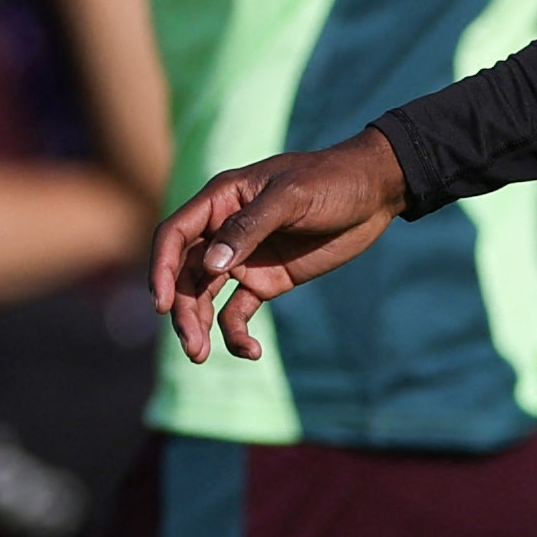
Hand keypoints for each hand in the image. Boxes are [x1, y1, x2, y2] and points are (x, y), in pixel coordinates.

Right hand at [152, 130, 407, 363]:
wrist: (375, 192)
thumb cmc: (332, 180)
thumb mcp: (292, 196)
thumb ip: (250, 226)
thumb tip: (213, 263)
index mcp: (221, 200)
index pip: (175, 236)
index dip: (162, 269)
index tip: (163, 304)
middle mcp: (223, 231)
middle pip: (185, 274)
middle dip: (182, 310)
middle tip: (192, 346)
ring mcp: (243, 258)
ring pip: (204, 297)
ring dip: (199, 326)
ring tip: (202, 356)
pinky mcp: (266, 280)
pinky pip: (237, 312)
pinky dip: (235, 334)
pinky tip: (251, 351)